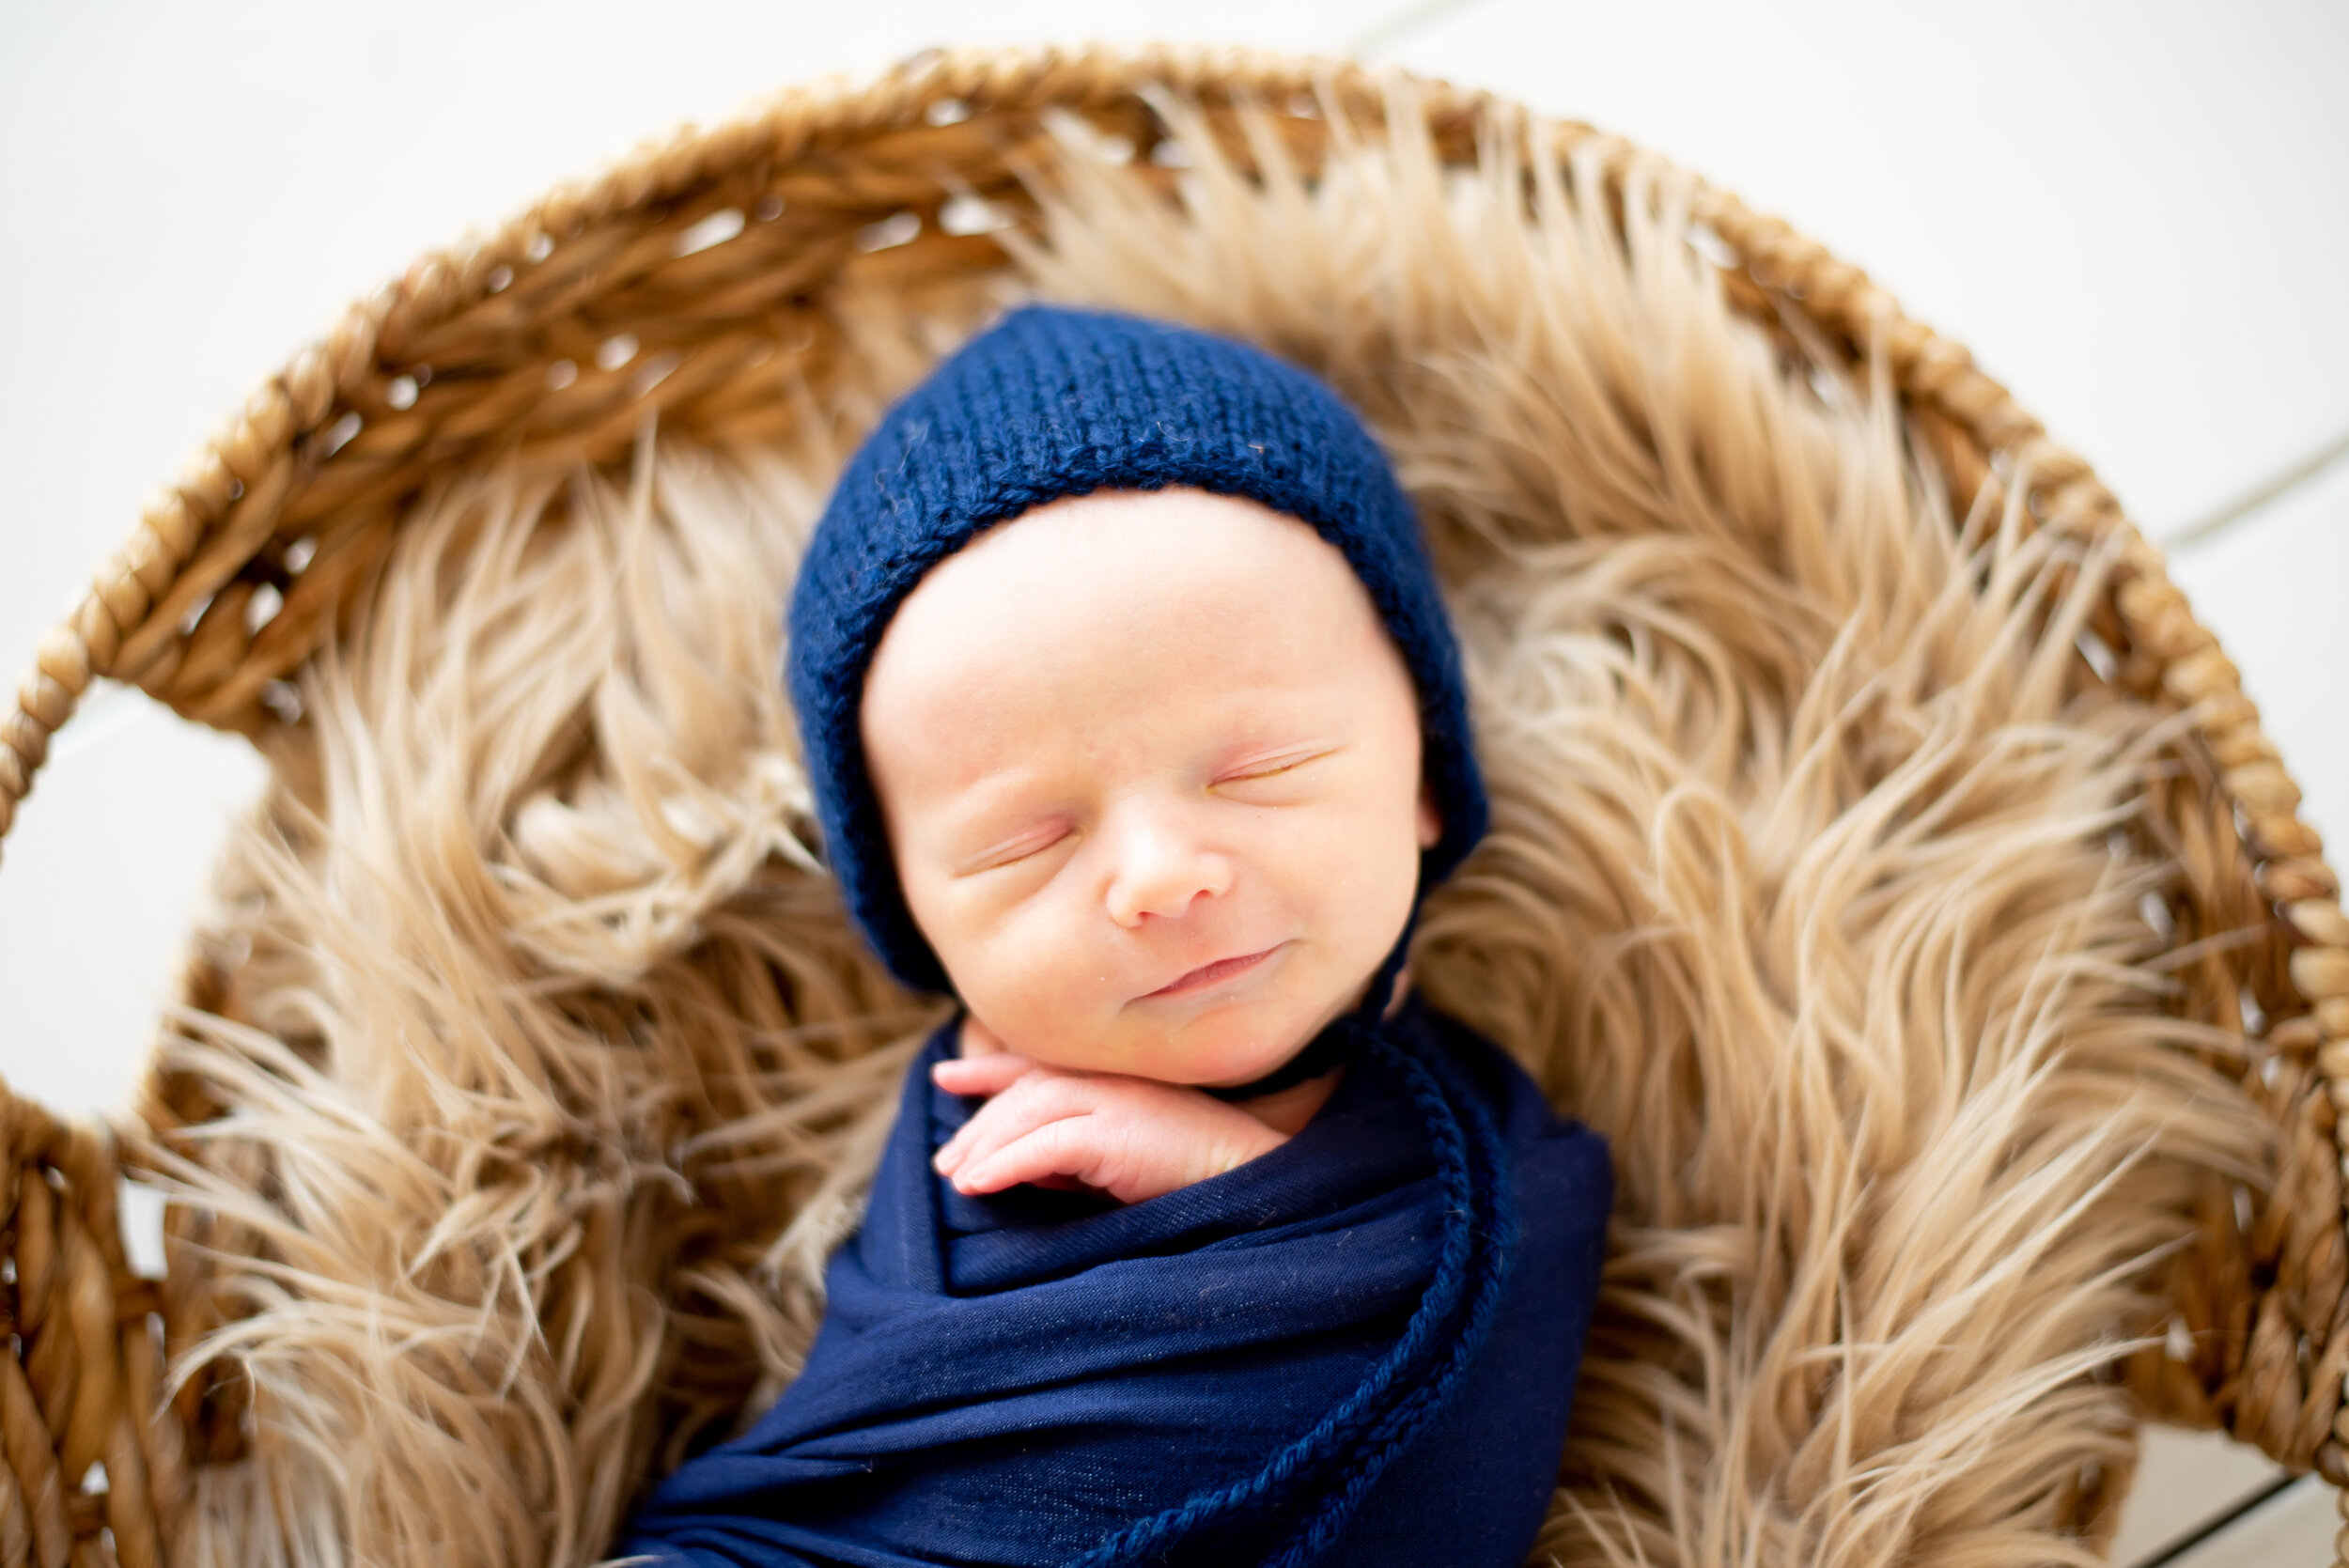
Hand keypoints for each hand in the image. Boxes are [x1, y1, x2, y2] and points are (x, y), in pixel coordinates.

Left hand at [931, 1044, 1289, 1204]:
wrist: (1252, 1182)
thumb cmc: (1195, 1178)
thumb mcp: (1123, 1162)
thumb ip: (1078, 1158)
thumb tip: (1027, 1169)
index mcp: (1111, 1082)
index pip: (1036, 1067)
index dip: (987, 1069)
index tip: (946, 1076)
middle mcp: (1107, 1081)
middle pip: (1021, 1093)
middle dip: (978, 1125)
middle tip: (943, 1162)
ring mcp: (1112, 1101)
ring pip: (1026, 1114)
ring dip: (983, 1148)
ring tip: (954, 1181)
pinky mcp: (1117, 1132)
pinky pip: (1044, 1145)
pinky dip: (1006, 1163)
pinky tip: (977, 1185)